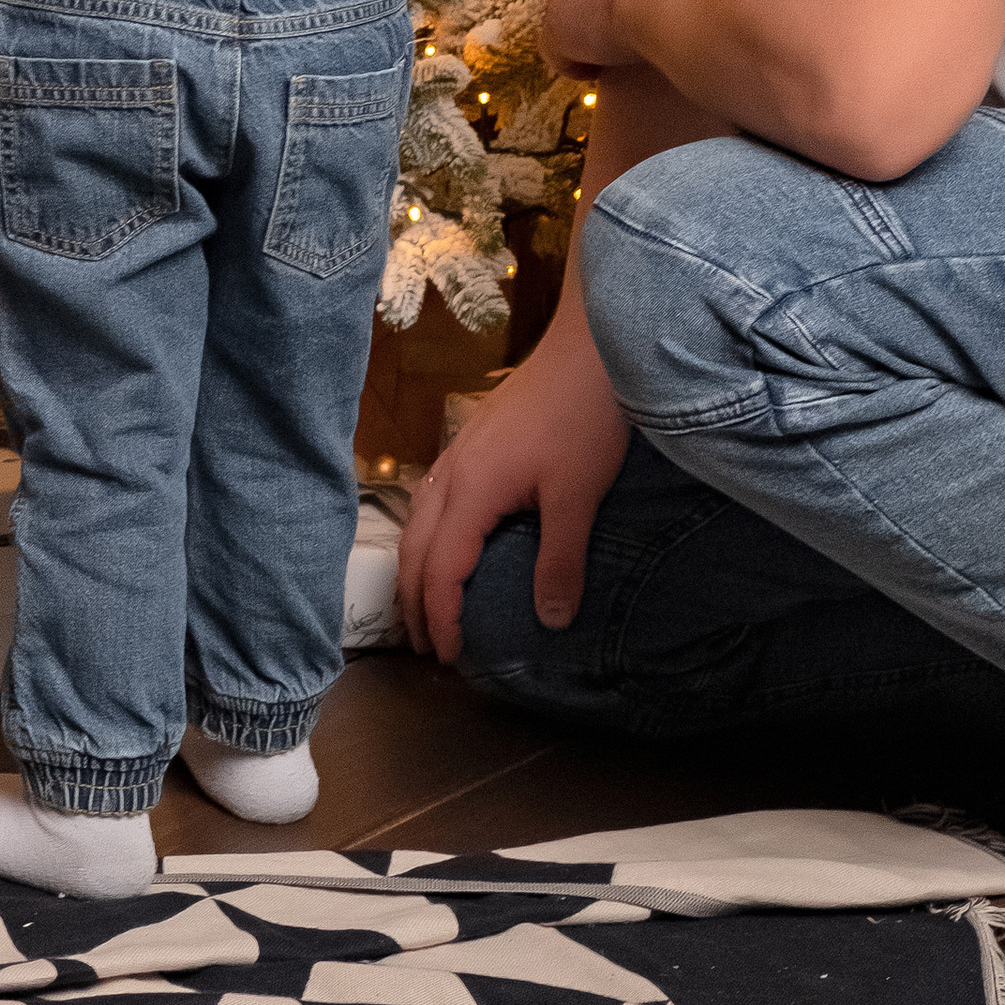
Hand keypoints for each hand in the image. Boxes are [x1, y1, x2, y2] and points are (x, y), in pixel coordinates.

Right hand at [396, 309, 631, 663]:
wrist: (589, 348)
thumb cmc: (583, 416)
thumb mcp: (578, 495)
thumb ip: (560, 560)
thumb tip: (551, 620)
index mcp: (471, 490)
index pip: (439, 569)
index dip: (441, 616)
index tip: (450, 656)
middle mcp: (453, 473)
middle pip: (415, 549)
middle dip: (414, 602)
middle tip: (428, 647)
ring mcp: (459, 453)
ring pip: (418, 522)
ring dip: (417, 570)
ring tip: (427, 607)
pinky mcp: (473, 442)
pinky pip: (432, 500)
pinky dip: (429, 538)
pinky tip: (448, 544)